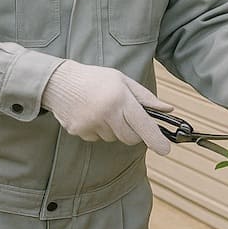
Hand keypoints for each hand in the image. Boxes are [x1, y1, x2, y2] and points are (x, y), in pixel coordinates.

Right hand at [41, 60, 173, 154]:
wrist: (59, 81)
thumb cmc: (94, 79)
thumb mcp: (122, 80)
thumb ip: (145, 97)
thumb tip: (168, 109)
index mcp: (120, 98)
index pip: (143, 124)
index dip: (156, 139)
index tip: (165, 150)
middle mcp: (106, 113)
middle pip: (130, 138)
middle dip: (133, 132)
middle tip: (125, 117)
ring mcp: (91, 124)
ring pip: (113, 138)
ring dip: (113, 129)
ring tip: (102, 109)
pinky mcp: (79, 132)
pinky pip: (97, 138)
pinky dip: (98, 130)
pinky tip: (90, 114)